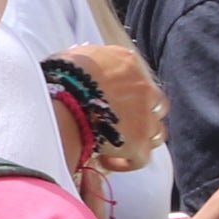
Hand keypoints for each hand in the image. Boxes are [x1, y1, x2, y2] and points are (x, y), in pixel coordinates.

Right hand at [64, 43, 164, 170]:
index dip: (128, 94)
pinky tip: (107, 161)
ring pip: (156, 132)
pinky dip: (126, 162)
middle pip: (156, 104)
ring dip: (138, 138)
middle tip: (120, 125)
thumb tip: (83, 61)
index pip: (139, 77)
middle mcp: (144, 87)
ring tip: (116, 144)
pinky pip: (141, 158)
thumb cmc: (63, 75)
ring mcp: (145, 116)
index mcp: (128, 63)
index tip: (112, 103)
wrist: (64, 99)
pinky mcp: (139, 143)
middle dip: (142, 115)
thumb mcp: (76, 56)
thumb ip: (88, 59)